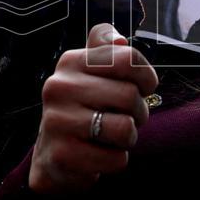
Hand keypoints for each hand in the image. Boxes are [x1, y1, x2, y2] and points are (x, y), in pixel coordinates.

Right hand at [29, 23, 158, 192]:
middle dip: (139, 112)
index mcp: (71, 61)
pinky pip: (115, 159)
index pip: (127, 58)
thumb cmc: (84, 109)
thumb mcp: (91, 72)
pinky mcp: (63, 155)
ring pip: (124, 128)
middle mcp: (59, 87)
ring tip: (112, 136)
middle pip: (130, 95)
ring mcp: (57, 121)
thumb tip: (118, 39)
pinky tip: (99, 155)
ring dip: (129, 138)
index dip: (146, 77)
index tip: (142, 88)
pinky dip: (116, 160)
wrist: (53, 154)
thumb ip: (106, 48)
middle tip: (125, 118)